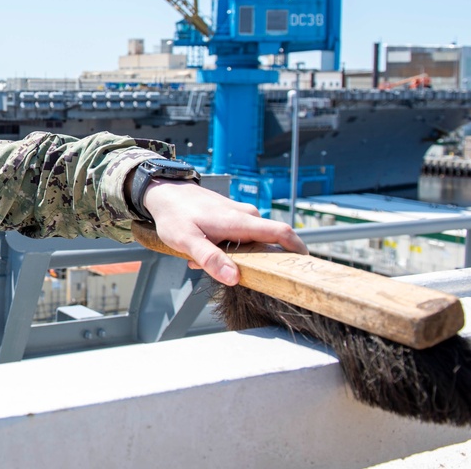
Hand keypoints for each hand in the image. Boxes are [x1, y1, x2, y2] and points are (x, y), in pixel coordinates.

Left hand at [141, 180, 307, 284]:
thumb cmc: (174, 215)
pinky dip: (229, 249)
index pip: (281, 233)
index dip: (298, 249)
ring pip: (252, 241)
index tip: (306, 267)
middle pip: (269, 241)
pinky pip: (241, 236)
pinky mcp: (232, 216)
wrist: (164, 191)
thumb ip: (210, 259)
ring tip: (206, 263)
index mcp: (240, 222)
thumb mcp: (187, 241)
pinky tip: (204, 253)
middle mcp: (246, 216)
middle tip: (245, 278)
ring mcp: (240, 214)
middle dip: (262, 262)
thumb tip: (234, 278)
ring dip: (239, 257)